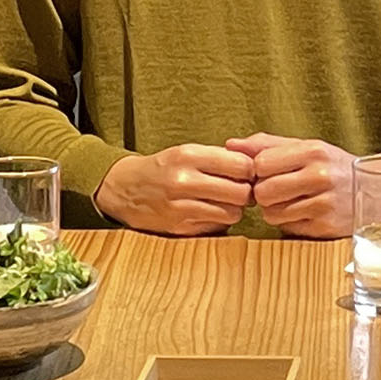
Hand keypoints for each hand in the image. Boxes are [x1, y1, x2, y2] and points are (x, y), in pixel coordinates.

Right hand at [99, 142, 258, 235]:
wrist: (124, 188)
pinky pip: (216, 226)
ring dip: (234, 209)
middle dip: (246, 193)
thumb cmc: (163, 168)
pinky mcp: (179, 228)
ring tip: (225, 201)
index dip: (251, 171)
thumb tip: (256, 167)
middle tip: (241, 190)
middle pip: (241, 193)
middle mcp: (184, 181)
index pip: (241, 166)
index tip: (248, 173)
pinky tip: (209, 211)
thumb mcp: (187, 151)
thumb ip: (219, 158)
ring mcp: (181, 207)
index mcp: (188, 155)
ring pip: (232, 213)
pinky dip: (218, 220)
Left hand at [236, 137, 380, 237]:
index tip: (266, 173)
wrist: (376, 190)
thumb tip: (231, 144)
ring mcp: (324, 205)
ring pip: (272, 213)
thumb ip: (267, 145)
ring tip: (291, 201)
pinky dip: (289, 222)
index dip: (257, 171)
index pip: (261, 164)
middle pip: (263, 192)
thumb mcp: (306, 147)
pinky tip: (303, 213)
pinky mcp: (325, 228)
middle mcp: (319, 177)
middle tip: (276, 190)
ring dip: (275, 210)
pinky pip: (287, 228)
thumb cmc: (334, 166)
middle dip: (264, 193)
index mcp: (313, 152)